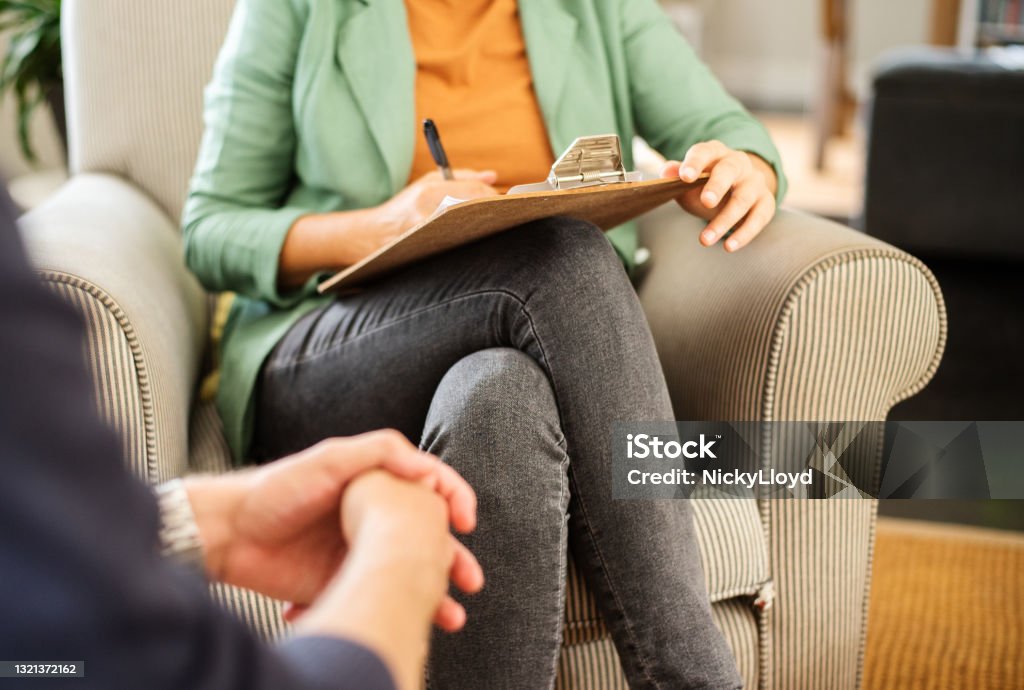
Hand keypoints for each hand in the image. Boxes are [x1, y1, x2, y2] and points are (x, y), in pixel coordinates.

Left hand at [295, 470, 481, 689]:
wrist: (230, 533)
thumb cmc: (276, 488)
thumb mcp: (330, 457)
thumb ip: (381, 453)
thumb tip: (427, 468)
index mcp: (377, 484)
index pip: (429, 489)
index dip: (455, 500)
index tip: (466, 521)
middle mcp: (373, 518)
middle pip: (426, 539)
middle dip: (454, 561)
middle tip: (470, 579)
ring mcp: (359, 553)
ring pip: (408, 574)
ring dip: (432, 596)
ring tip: (449, 616)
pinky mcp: (342, 584)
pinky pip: (375, 598)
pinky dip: (390, 612)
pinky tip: (397, 622)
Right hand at [374, 169, 499, 238]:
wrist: (375, 235)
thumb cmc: (404, 207)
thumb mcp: (428, 183)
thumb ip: (463, 177)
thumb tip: (493, 177)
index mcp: (428, 194)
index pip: (474, 192)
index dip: (493, 196)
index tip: (504, 200)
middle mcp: (429, 215)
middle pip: (476, 212)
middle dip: (492, 211)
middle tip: (503, 214)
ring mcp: (430, 237)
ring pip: (471, 230)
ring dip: (483, 226)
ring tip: (488, 225)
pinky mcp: (432, 253)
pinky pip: (461, 244)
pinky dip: (471, 240)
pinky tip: (475, 239)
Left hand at [662, 141, 777, 251]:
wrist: (737, 189)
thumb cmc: (705, 185)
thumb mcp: (689, 179)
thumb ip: (676, 175)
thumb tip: (665, 172)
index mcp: (715, 153)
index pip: (705, 152)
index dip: (695, 163)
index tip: (685, 177)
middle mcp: (739, 163)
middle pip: (730, 170)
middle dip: (718, 186)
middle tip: (706, 202)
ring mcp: (755, 182)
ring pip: (743, 199)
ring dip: (724, 220)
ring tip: (705, 240)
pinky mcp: (766, 202)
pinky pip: (759, 217)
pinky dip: (744, 233)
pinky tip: (728, 246)